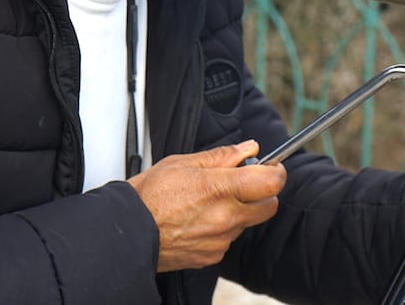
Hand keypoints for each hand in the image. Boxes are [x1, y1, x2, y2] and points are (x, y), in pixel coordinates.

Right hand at [128, 140, 285, 272]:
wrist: (128, 233)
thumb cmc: (149, 196)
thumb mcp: (183, 163)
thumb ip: (222, 156)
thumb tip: (248, 149)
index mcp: (220, 188)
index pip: (271, 182)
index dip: (276, 172)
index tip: (271, 168)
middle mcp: (225, 217)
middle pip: (269, 206)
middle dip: (261, 193)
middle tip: (242, 184)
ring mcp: (221, 239)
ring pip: (248, 223)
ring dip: (239, 211)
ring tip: (208, 202)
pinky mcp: (213, 256)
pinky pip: (229, 239)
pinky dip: (222, 229)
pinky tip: (199, 220)